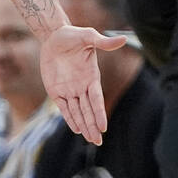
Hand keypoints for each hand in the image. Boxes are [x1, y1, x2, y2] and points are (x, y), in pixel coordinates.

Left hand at [39, 25, 125, 145]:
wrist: (53, 36)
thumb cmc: (72, 35)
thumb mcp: (88, 36)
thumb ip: (103, 42)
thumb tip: (124, 38)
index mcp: (92, 77)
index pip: (96, 99)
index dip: (99, 113)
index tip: (103, 127)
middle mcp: (82, 86)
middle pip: (88, 110)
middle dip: (93, 126)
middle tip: (98, 142)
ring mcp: (69, 90)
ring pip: (77, 112)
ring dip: (83, 125)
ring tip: (90, 140)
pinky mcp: (56, 90)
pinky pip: (64, 107)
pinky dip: (70, 118)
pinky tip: (76, 129)